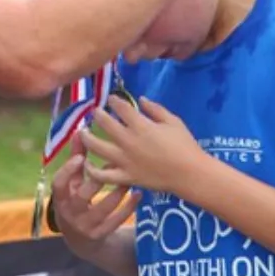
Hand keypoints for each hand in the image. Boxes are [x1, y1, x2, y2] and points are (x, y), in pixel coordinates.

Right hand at [50, 131, 138, 256]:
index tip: (81, 157)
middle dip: (99, 180)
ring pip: (103, 208)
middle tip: (113, 164)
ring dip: (118, 192)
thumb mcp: (72, 182)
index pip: (59, 184)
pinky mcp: (100, 234)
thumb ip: (75, 158)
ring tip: (130, 178)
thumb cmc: (76, 198)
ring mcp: (85, 226)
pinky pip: (116, 221)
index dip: (68, 171)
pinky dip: (128, 207)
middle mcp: (70, 213)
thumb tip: (79, 131)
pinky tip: (138, 194)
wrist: (80, 238)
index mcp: (60, 197)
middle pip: (83, 196)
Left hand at [78, 96, 209, 196]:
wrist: (190, 174)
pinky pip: (103, 175)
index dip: (113, 100)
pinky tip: (86, 163)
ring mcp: (125, 160)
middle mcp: (129, 141)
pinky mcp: (125, 177)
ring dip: (87, 138)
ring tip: (83, 132)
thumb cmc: (185, 145)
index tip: (111, 98)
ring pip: (97, 147)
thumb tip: (139, 99)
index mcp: (141, 125)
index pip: (120, 107)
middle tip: (95, 112)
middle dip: (98, 114)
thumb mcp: (173, 121)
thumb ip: (154, 109)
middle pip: (105, 123)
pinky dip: (92, 170)